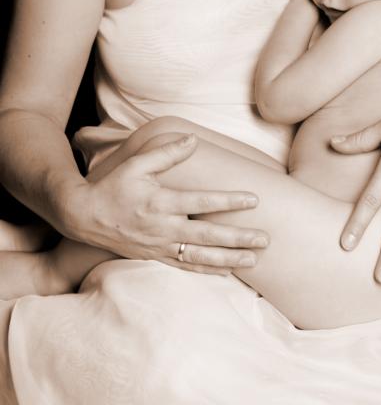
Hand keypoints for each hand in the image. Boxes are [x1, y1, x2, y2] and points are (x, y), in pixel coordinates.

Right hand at [69, 135, 268, 274]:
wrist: (84, 216)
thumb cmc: (113, 186)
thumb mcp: (136, 164)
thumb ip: (166, 153)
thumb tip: (193, 140)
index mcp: (160, 202)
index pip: (202, 202)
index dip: (229, 201)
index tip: (253, 199)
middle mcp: (163, 228)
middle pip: (208, 235)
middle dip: (238, 238)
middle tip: (265, 238)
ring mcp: (159, 246)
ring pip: (200, 256)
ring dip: (229, 259)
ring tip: (254, 258)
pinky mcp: (155, 256)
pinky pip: (185, 266)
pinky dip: (207, 270)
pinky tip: (227, 271)